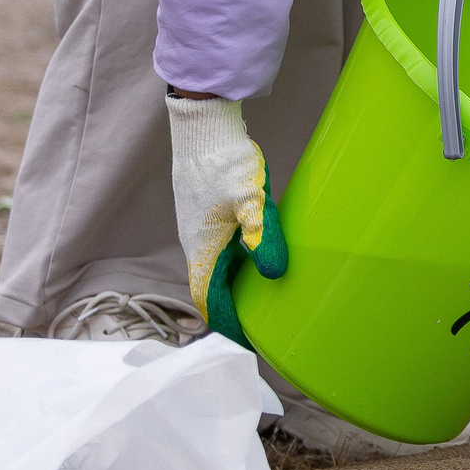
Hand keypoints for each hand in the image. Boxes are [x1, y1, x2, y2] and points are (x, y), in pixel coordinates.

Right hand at [167, 94, 287, 343]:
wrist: (203, 127)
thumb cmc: (224, 163)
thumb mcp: (250, 201)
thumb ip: (262, 238)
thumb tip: (273, 273)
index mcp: (202, 250)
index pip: (209, 302)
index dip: (229, 326)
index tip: (250, 343)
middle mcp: (196, 245)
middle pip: (212, 289)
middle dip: (234, 311)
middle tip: (262, 325)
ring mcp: (200, 228)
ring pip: (215, 269)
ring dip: (234, 287)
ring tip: (261, 299)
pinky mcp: (207, 214)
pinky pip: (219, 251)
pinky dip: (234, 265)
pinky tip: (255, 259)